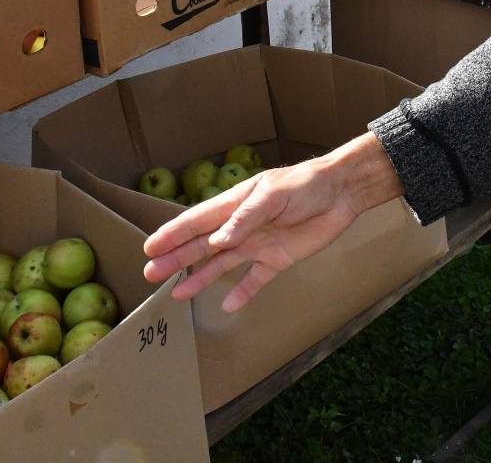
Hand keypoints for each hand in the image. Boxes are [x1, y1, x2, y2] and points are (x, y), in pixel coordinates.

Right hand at [142, 134, 403, 312]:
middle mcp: (241, 226)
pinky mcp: (277, 260)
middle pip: (202, 246)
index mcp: (235, 205)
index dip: (172, 234)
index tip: (149, 248)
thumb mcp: (273, 195)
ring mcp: (257, 244)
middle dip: (176, 259)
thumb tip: (218, 241)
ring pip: (221, 265)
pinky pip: (255, 280)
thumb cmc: (306, 185)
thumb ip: (245, 218)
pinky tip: (227, 306)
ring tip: (176, 294)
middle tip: (150, 274)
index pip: (196, 221)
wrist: (341, 193)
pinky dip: (242, 293)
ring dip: (199, 278)